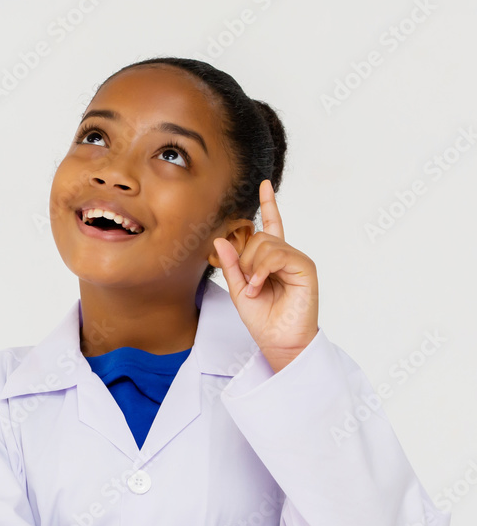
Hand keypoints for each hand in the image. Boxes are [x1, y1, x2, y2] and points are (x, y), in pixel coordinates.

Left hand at [213, 179, 319, 372]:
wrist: (278, 341)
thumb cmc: (262, 318)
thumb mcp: (238, 288)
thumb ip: (231, 264)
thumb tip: (220, 238)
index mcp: (271, 258)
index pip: (271, 225)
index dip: (269, 204)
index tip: (264, 184)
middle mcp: (287, 255)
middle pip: (259, 237)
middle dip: (245, 259)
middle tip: (249, 284)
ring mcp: (297, 260)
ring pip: (266, 244)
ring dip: (253, 267)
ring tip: (256, 288)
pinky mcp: (305, 268)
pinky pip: (277, 254)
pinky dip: (262, 270)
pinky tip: (261, 286)